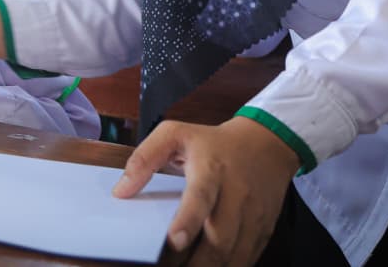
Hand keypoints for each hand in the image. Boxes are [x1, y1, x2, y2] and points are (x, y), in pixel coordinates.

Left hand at [112, 117, 298, 264]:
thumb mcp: (175, 134)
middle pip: (220, 237)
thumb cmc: (213, 142)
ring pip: (236, 254)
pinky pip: (248, 258)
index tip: (174, 241)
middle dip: (197, 262)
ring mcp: (254, 215)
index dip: (189, 220)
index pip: (201, 196)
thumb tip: (120, 191)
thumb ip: (144, 158)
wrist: (266, 143)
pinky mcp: (263, 230)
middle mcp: (236, 194)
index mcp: (211, 169)